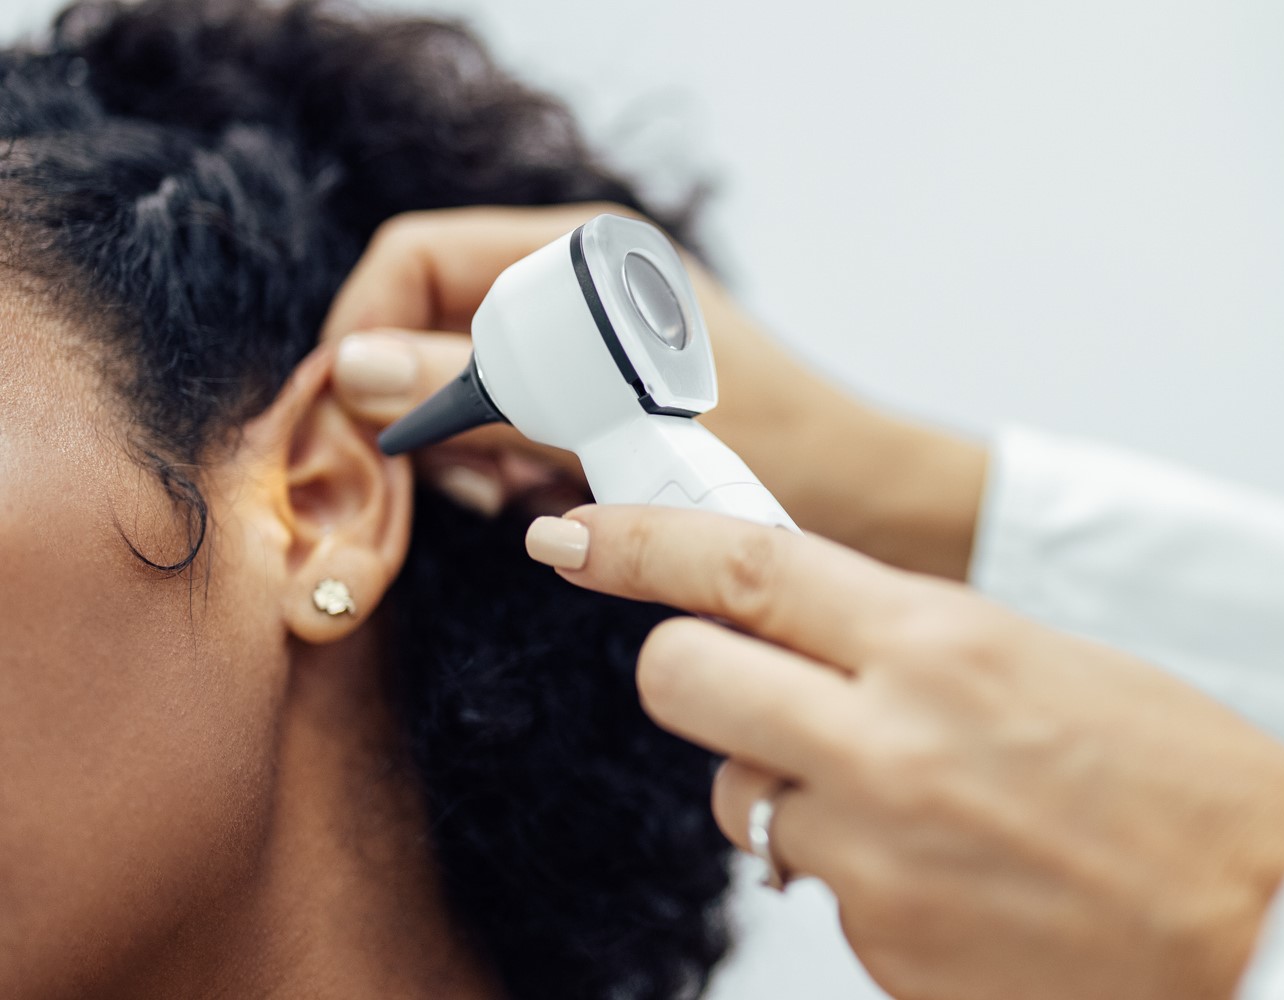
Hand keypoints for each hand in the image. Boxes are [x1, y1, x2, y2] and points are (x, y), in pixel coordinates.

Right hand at [321, 203, 987, 575]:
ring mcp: (593, 343)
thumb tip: (360, 371)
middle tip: (471, 481)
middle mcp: (583, 287)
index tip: (354, 415)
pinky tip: (556, 504)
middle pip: (433, 323)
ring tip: (526, 496)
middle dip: (431, 405)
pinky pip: (516, 426)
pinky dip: (516, 469)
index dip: (369, 331)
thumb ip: (485, 391)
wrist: (878, 507)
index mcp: (588, 256)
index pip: (419, 257)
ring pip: (468, 384)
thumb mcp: (618, 423)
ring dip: (475, 449)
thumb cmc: (783, 451)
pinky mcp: (606, 401)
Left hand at [525, 505, 1283, 999]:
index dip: (637, 543)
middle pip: (685, 683)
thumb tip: (815, 643)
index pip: (742, 567)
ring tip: (929, 812)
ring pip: (748, 802)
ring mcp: (877, 860)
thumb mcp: (1057, 666)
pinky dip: (870, 883)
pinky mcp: (883, 953)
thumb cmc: (1198, 788)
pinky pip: (824, 896)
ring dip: (800, 796)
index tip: (574, 536)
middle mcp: (889, 744)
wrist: (1275, 925)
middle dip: (693, 677)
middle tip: (743, 687)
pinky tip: (967, 885)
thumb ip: (919, 647)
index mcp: (944, 644)